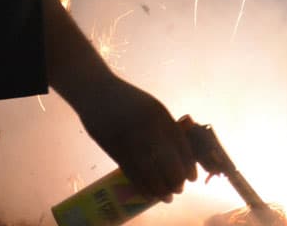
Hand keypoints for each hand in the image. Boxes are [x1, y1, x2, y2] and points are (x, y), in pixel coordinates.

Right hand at [77, 78, 197, 201]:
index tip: (191, 178)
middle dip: (176, 180)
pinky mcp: (114, 147)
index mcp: (160, 115)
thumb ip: (162, 127)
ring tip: (166, 197)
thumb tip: (175, 155)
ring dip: (160, 188)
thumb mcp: (150, 108)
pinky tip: (148, 193)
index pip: (181, 146)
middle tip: (178, 189)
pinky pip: (132, 172)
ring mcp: (131, 138)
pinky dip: (142, 186)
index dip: (188, 165)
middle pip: (169, 162)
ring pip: (150, 171)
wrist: (95, 90)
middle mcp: (148, 127)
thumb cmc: (125, 99)